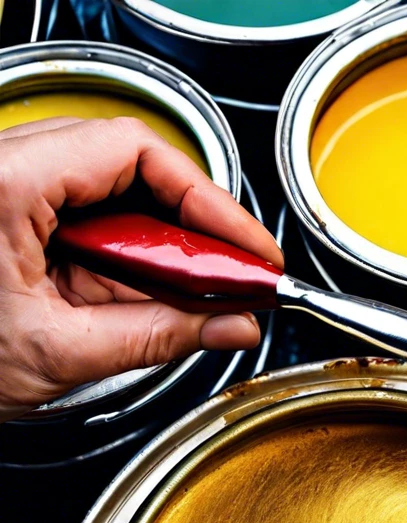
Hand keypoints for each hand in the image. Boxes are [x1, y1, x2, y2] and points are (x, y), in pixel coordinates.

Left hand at [0, 117, 282, 422]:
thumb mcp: (59, 354)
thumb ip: (160, 337)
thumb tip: (232, 325)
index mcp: (6, 185)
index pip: (137, 152)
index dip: (210, 199)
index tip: (248, 247)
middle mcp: (4, 170)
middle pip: (133, 166)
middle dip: (194, 225)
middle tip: (235, 272)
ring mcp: (8, 189)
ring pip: (116, 190)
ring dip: (164, 243)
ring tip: (194, 291)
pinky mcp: (12, 214)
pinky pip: (89, 215)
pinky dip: (130, 254)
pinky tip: (149, 290)